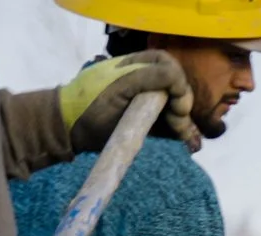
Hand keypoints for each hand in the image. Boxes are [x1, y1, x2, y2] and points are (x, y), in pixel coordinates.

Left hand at [60, 51, 199, 152]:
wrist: (69, 130)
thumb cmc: (89, 102)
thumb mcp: (119, 84)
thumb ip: (148, 76)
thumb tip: (178, 80)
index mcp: (137, 67)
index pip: (169, 66)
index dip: (178, 82)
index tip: (176, 101)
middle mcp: (146, 84)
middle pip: (177, 89)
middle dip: (182, 105)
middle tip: (176, 121)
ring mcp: (147, 106)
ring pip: (177, 110)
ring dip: (185, 123)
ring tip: (187, 140)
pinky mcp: (147, 126)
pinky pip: (170, 128)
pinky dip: (182, 135)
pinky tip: (191, 145)